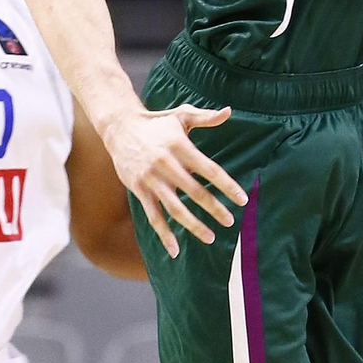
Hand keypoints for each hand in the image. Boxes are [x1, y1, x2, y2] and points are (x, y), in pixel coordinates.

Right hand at [107, 106, 245, 258]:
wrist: (120, 127)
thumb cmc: (157, 122)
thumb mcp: (181, 115)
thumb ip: (205, 117)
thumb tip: (228, 112)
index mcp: (181, 146)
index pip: (210, 170)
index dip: (227, 186)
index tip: (242, 200)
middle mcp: (167, 164)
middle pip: (195, 192)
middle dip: (214, 208)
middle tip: (230, 221)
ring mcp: (151, 179)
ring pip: (175, 208)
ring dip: (193, 225)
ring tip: (210, 237)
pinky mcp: (139, 189)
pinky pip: (153, 215)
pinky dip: (164, 233)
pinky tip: (175, 250)